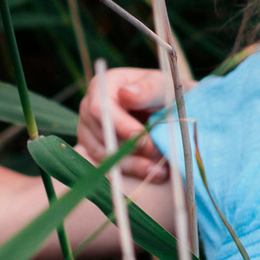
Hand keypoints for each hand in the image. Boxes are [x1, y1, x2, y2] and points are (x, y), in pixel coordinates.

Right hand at [79, 66, 172, 181]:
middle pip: (101, 136)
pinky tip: (154, 174)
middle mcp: (89, 108)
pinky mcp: (94, 150)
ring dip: (133, 164)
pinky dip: (130, 173)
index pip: (101, 109)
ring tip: (161, 168)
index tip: (144, 139)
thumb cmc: (166, 93)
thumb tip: (126, 94)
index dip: (120, 126)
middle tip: (159, 155)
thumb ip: (149, 89)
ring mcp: (88, 131)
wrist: (171, 110)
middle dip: (131, 149)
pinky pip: (104, 167)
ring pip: (103, 156)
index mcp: (103, 86)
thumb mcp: (164, 86)